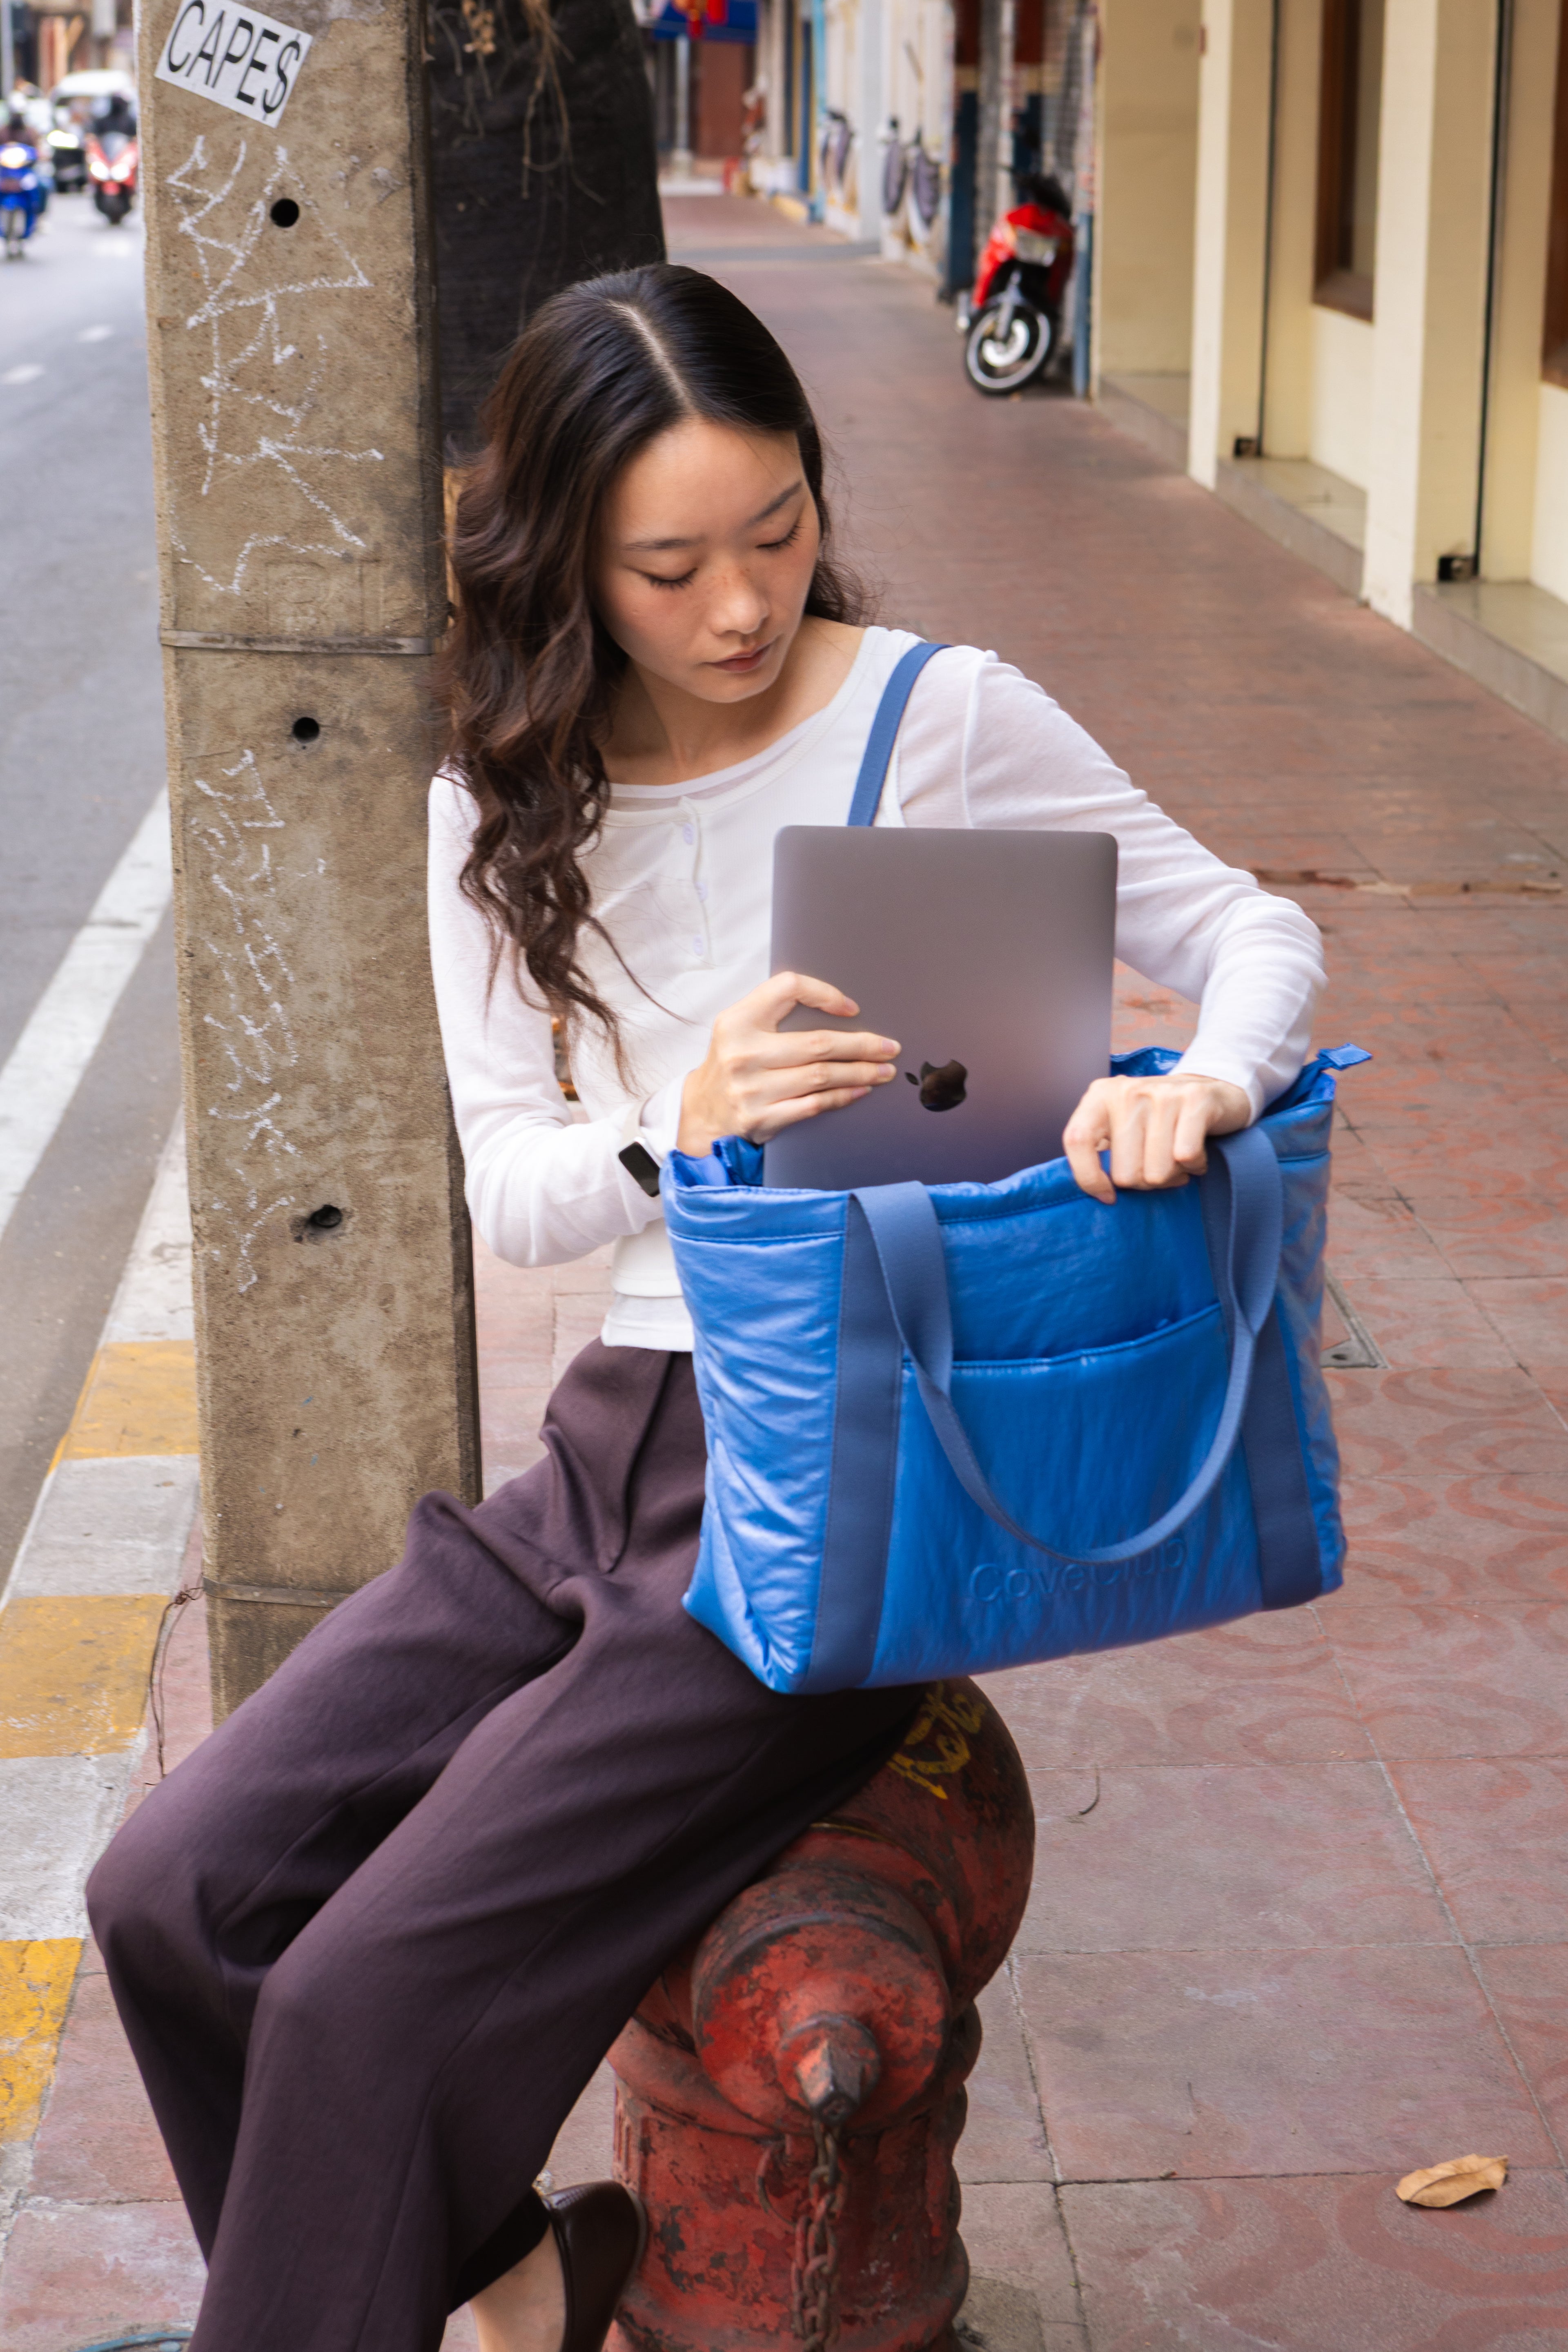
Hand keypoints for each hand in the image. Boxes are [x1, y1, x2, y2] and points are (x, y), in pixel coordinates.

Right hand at [678, 972, 899, 1155]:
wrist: (702, 1112)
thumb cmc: (732, 1063)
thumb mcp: (739, 1026)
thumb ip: (775, 1011)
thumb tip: (840, 1009)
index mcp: (738, 1020)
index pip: (788, 989)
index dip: (825, 994)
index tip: (852, 1008)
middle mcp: (743, 1053)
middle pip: (817, 1043)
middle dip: (862, 1045)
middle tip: (889, 1047)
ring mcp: (751, 1089)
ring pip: (821, 1076)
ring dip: (860, 1073)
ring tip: (884, 1070)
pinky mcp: (761, 1118)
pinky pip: (814, 1105)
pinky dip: (842, 1097)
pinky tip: (860, 1090)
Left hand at [1063, 1072, 1250, 1204]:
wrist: (1213, 1090)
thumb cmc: (1158, 1120)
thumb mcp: (1120, 1125)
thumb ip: (1100, 1151)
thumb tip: (1097, 1192)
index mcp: (1100, 1096)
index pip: (1077, 1140)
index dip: (1088, 1178)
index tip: (1108, 1196)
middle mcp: (1128, 1091)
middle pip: (1125, 1173)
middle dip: (1145, 1182)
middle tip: (1157, 1165)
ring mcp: (1162, 1093)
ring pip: (1157, 1172)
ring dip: (1172, 1175)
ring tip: (1177, 1157)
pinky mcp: (1195, 1099)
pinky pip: (1186, 1157)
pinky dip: (1194, 1166)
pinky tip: (1195, 1154)